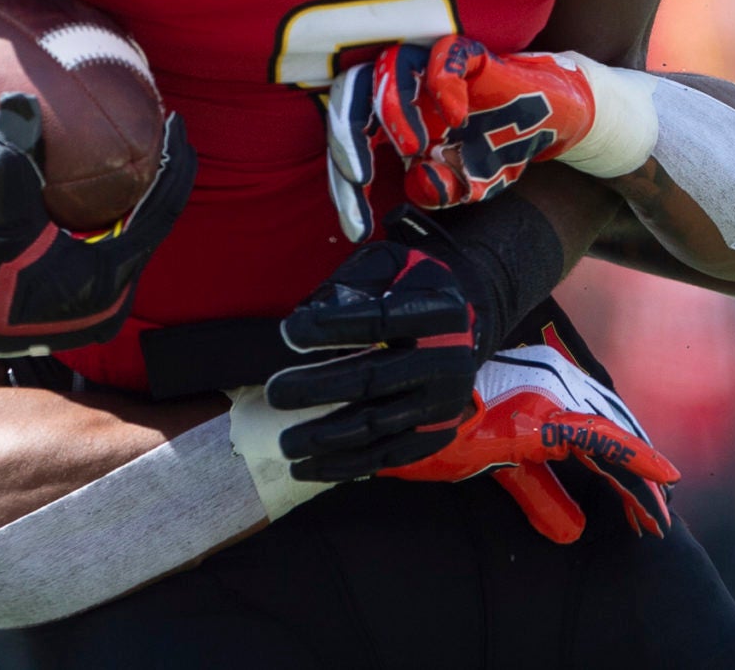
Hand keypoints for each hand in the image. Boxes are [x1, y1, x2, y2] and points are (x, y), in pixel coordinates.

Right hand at [0, 93, 194, 360]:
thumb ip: (12, 159)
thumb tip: (19, 102)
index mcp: (106, 281)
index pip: (159, 213)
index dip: (173, 164)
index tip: (176, 121)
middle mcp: (111, 300)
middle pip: (152, 224)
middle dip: (159, 177)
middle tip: (161, 129)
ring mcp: (97, 305)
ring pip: (134, 236)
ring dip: (138, 197)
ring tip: (141, 151)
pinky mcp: (80, 303)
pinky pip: (114, 247)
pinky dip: (115, 214)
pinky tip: (108, 185)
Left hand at [263, 214, 503, 480]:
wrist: (460, 328)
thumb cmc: (411, 291)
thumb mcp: (393, 264)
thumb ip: (356, 280)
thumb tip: (310, 311)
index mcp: (437, 313)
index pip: (381, 320)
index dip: (334, 327)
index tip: (288, 331)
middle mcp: (447, 362)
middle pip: (375, 379)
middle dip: (319, 389)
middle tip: (274, 392)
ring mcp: (442, 405)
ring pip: (377, 426)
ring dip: (326, 437)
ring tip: (283, 443)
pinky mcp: (433, 436)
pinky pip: (384, 458)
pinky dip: (342, 466)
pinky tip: (303, 469)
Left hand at [327, 37, 624, 238]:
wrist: (552, 120)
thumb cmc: (501, 147)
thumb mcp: (471, 185)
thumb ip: (440, 190)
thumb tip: (419, 184)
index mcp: (393, 126)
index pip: (350, 146)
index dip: (345, 186)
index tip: (356, 226)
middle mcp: (405, 94)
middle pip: (353, 99)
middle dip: (346, 139)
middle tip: (358, 178)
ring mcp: (433, 72)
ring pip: (390, 66)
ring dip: (392, 107)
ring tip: (413, 147)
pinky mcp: (469, 56)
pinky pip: (444, 53)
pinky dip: (442, 80)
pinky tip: (456, 115)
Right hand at [384, 342, 680, 542]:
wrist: (402, 401)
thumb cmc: (440, 423)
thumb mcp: (499, 463)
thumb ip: (539, 492)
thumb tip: (572, 532)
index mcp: (548, 389)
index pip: (601, 431)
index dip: (628, 462)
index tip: (655, 492)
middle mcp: (557, 383)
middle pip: (613, 436)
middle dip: (639, 479)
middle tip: (662, 517)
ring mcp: (551, 394)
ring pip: (614, 440)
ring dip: (640, 480)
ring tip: (661, 517)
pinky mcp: (539, 416)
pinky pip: (600, 438)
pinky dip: (634, 458)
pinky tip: (661, 477)